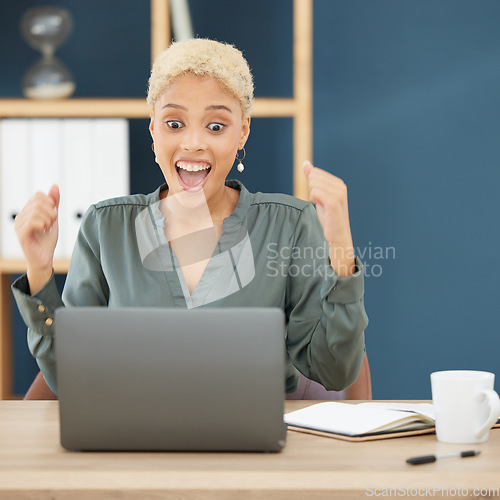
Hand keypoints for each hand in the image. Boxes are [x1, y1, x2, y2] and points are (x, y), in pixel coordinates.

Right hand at [15, 185, 59, 290]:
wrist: (44, 259)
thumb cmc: (47, 241)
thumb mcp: (54, 219)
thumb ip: (54, 203)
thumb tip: (55, 186)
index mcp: (28, 212)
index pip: (38, 195)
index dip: (50, 202)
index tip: (53, 215)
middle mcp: (21, 217)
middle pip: (38, 201)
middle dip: (51, 211)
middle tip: (51, 223)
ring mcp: (19, 225)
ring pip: (36, 211)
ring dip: (48, 219)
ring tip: (47, 228)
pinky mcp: (21, 234)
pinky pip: (32, 221)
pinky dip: (43, 224)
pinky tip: (43, 230)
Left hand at [303, 161, 354, 276]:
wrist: (338, 236)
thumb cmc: (328, 218)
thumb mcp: (318, 195)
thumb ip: (312, 179)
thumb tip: (305, 164)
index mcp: (338, 183)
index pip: (314, 173)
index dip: (311, 188)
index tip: (319, 200)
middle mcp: (340, 186)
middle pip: (312, 177)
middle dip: (311, 192)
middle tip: (320, 205)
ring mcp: (339, 193)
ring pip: (312, 185)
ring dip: (313, 198)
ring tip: (322, 208)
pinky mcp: (334, 201)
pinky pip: (314, 192)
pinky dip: (314, 200)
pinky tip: (321, 208)